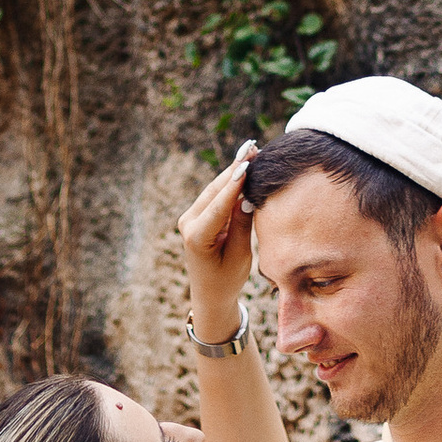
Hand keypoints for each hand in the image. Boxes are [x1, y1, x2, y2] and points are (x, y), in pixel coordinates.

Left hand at [176, 140, 257, 323]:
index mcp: (197, 238)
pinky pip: (215, 195)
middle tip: (253, 147)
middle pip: (215, 190)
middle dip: (235, 169)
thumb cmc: (227, 279)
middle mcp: (188, 223)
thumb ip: (241, 225)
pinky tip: (244, 166)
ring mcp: (190, 218)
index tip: (247, 164)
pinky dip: (230, 182)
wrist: (210, 294)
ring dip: (233, 171)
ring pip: (215, 189)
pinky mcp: (196, 215)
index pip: (218, 206)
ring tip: (251, 151)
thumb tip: (247, 196)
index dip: (234, 184)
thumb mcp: (239, 255)